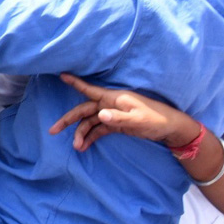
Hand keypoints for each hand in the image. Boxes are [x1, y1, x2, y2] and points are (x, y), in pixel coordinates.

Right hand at [48, 74, 197, 150]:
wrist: (170, 128)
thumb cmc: (156, 120)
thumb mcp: (138, 120)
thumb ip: (119, 118)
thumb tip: (100, 115)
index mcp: (114, 98)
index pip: (91, 90)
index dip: (76, 83)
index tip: (62, 76)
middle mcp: (110, 104)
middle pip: (85, 110)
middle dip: (69, 120)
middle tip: (53, 130)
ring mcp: (113, 115)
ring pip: (91, 122)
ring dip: (82, 133)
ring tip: (76, 147)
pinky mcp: (117, 125)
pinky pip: (99, 130)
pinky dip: (91, 137)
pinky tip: (84, 146)